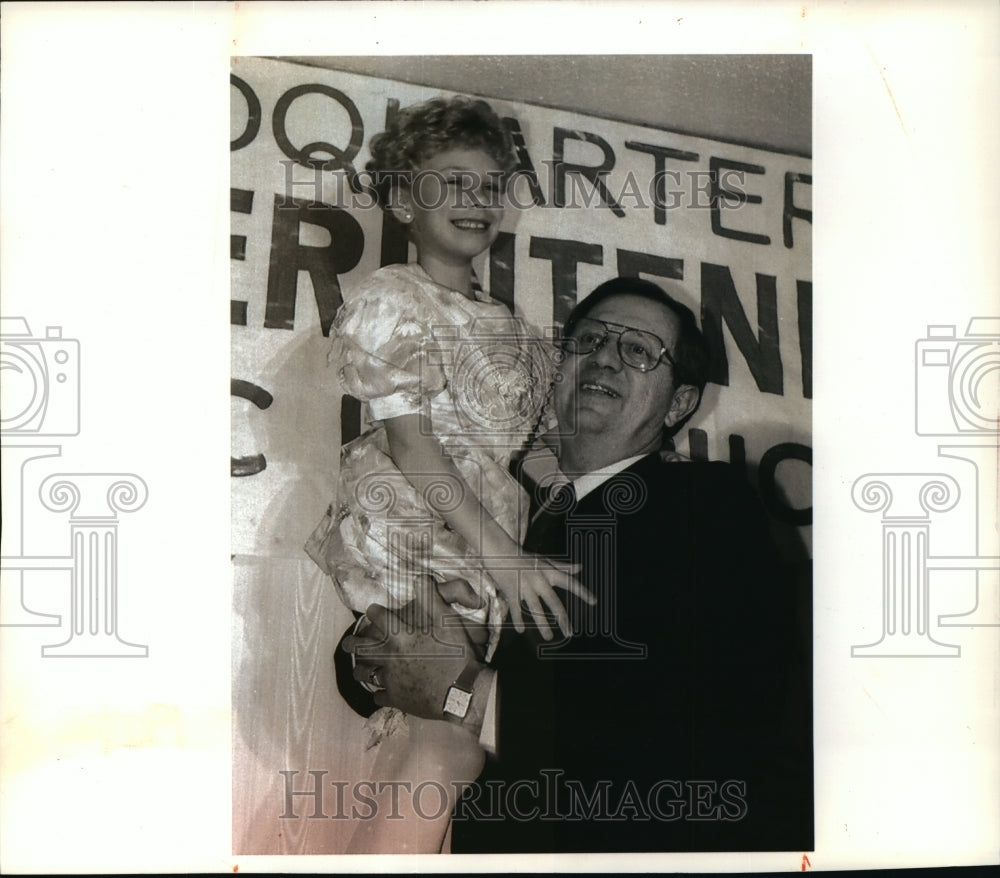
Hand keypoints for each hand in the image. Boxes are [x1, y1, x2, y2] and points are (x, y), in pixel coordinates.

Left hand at [342, 576, 485, 718]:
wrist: (462, 692)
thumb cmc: (456, 654)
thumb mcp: (447, 620)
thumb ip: (431, 598)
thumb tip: (419, 579)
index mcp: (400, 635)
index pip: (378, 617)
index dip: (375, 612)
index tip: (373, 610)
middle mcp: (390, 656)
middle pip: (361, 648)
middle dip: (352, 643)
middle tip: (347, 643)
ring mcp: (391, 679)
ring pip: (365, 674)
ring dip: (361, 670)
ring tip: (358, 669)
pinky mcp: (396, 698)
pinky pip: (380, 696)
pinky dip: (379, 693)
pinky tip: (381, 692)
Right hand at [492, 557, 592, 640]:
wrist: (499, 551)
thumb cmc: (524, 558)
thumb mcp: (544, 561)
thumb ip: (563, 567)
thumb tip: (580, 567)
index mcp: (549, 572)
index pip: (569, 582)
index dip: (582, 592)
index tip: (594, 602)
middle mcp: (539, 580)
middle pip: (554, 602)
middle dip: (562, 618)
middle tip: (570, 633)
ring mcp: (525, 586)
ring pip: (536, 608)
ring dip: (543, 624)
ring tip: (549, 637)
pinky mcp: (511, 590)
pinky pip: (516, 608)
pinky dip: (518, 619)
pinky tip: (521, 630)